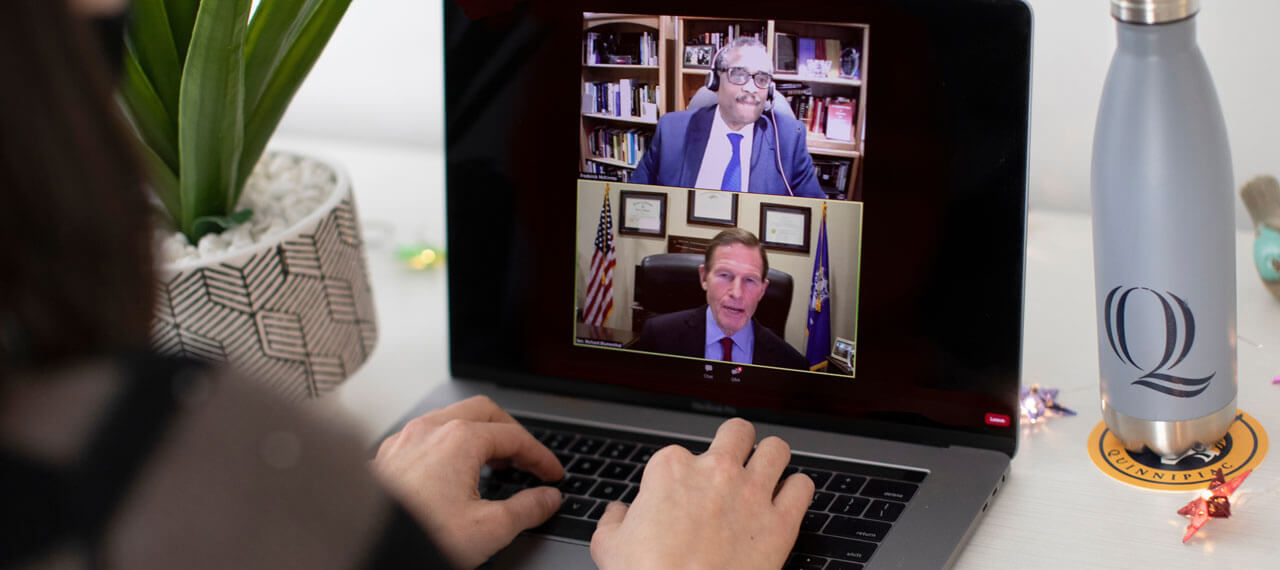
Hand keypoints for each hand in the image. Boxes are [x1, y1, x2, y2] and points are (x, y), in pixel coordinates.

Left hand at [372, 396, 563, 568]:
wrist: (367, 548)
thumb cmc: (418, 536)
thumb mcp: (487, 530)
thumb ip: (526, 510)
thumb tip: (547, 500)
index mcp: (459, 439)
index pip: (514, 437)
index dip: (540, 456)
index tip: (552, 475)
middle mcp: (429, 430)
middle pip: (484, 412)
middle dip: (511, 433)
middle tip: (526, 459)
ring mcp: (404, 439)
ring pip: (452, 418)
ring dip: (479, 436)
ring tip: (493, 464)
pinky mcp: (387, 456)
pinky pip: (426, 435)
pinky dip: (449, 445)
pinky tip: (452, 472)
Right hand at [590, 418, 814, 569]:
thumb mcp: (610, 546)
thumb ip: (615, 520)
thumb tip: (618, 513)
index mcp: (671, 469)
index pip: (681, 452)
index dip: (684, 474)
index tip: (684, 494)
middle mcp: (715, 471)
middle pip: (738, 432)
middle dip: (737, 445)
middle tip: (733, 464)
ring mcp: (752, 493)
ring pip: (777, 449)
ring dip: (772, 459)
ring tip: (766, 474)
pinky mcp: (781, 522)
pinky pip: (803, 487)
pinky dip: (797, 490)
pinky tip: (788, 500)